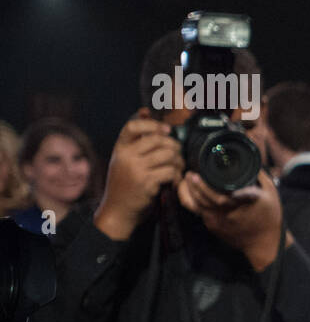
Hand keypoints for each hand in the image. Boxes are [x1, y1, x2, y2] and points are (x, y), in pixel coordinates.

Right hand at [94, 109, 183, 239]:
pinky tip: (175, 180)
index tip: (166, 130)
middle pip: (157, 140)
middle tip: (178, 154)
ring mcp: (136, 169)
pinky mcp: (147, 183)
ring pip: (167, 155)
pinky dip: (177, 175)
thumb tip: (145, 111)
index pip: (133, 126)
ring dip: (178, 161)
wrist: (118, 210)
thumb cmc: (125, 183)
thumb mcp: (124, 159)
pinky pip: (170, 171)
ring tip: (178, 168)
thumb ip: (135, 140)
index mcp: (120, 149)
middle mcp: (126, 157)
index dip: (152, 125)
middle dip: (173, 146)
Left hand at [177, 169, 289, 270]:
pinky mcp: (214, 227)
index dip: (206, 184)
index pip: (220, 193)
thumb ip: (261, 177)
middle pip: (204, 197)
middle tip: (190, 173)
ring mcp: (219, 221)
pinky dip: (195, 202)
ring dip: (191, 192)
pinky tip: (194, 193)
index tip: (200, 173)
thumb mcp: (271, 193)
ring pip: (198, 205)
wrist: (264, 243)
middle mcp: (228, 212)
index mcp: (242, 202)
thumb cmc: (269, 217)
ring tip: (188, 181)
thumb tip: (251, 163)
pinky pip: (200, 212)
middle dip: (195, 184)